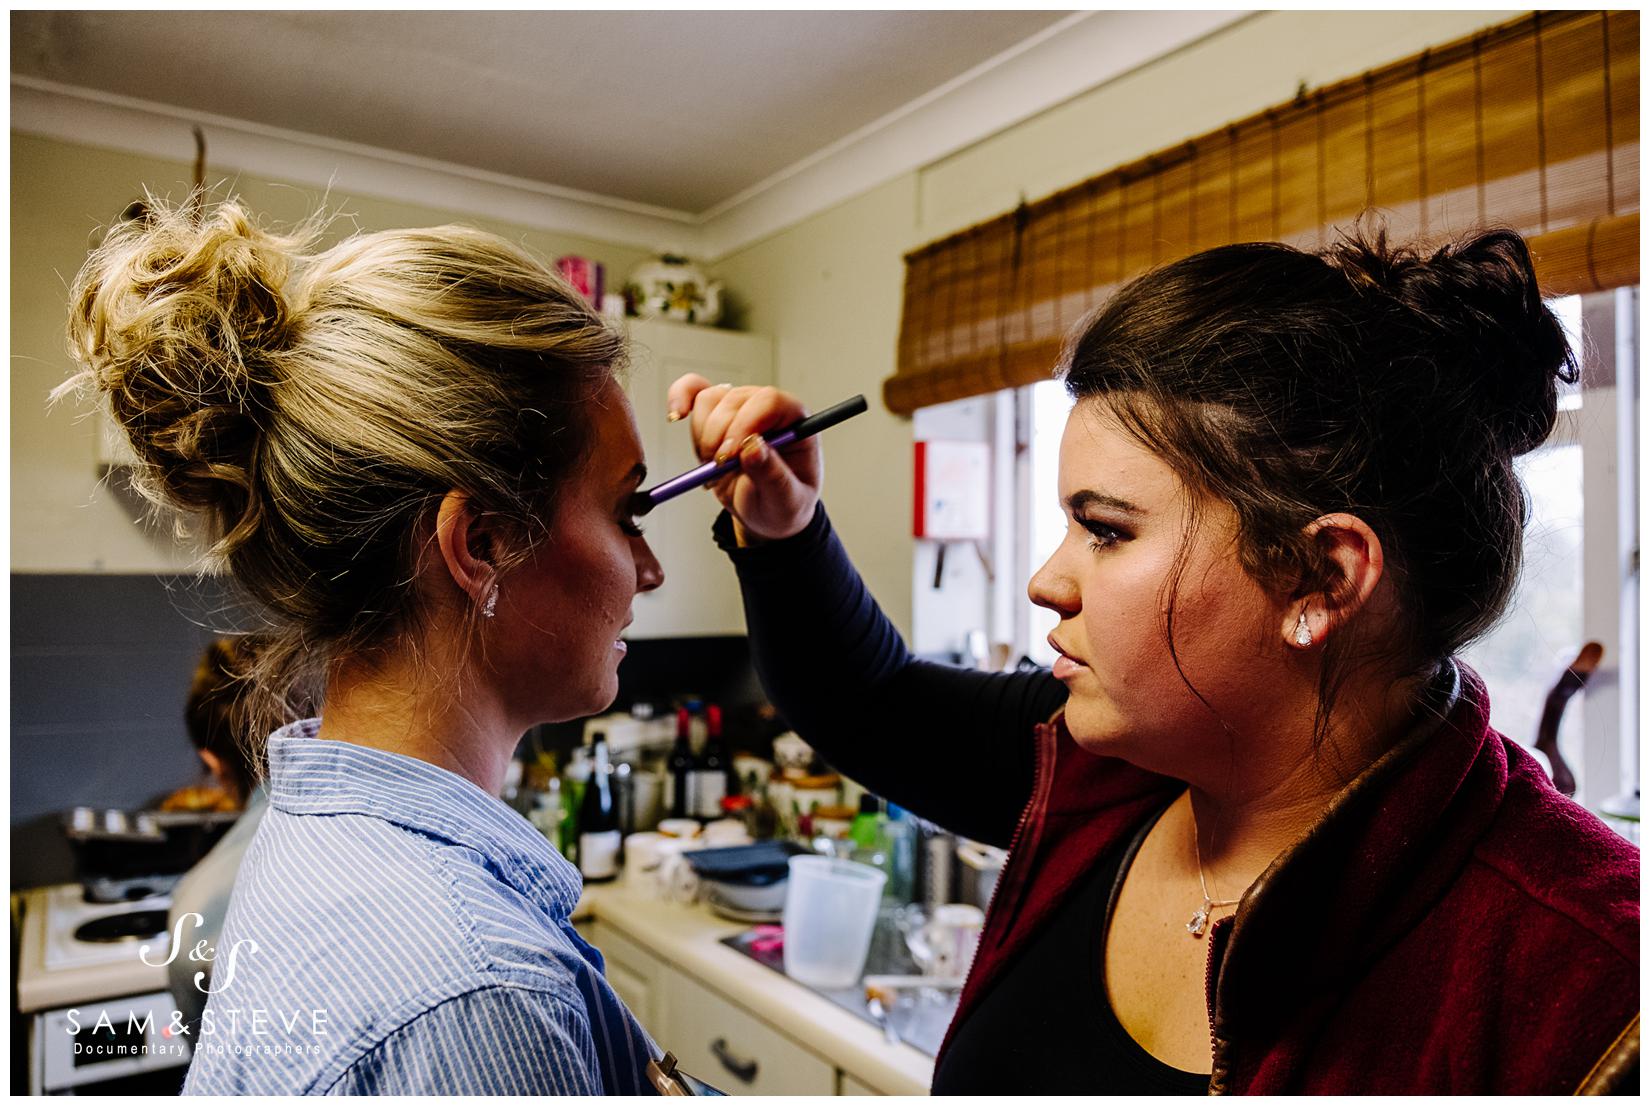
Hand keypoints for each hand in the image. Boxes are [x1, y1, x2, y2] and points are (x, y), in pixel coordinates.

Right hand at [665, 375, 820, 541]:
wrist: (765, 514)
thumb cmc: (783, 505)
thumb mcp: (785, 501)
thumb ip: (773, 476)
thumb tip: (753, 447)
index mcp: (794, 421)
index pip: (768, 401)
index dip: (744, 424)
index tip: (729, 456)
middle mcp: (767, 408)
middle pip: (733, 399)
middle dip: (719, 437)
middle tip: (720, 470)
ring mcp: (740, 408)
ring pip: (709, 399)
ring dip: (703, 436)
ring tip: (713, 466)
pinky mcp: (716, 415)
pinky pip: (694, 391)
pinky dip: (680, 398)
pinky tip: (676, 416)